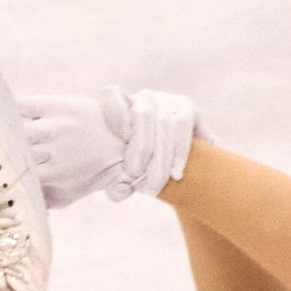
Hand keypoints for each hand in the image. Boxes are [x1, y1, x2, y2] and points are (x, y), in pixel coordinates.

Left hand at [20, 89, 199, 207]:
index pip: (111, 95)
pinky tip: (177, 172)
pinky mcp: (189, 108)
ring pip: (162, 122)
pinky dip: (179, 151)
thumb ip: (111, 182)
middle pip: (140, 113)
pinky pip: (182, 125)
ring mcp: (168, 100)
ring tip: (155, 183)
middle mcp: (143, 98)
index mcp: (120, 108)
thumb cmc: (142, 173)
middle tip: (134, 174)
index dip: (114, 110)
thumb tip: (101, 195)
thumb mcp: (121, 176)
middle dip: (139, 146)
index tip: (118, 136)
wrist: (184, 172)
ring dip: (159, 155)